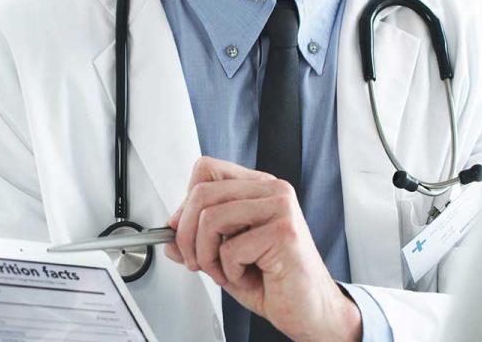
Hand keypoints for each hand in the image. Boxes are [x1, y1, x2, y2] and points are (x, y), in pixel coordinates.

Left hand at [164, 157, 361, 341]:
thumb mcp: (225, 256)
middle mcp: (271, 190)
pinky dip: (228, 270)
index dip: (185, 203)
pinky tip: (247, 275)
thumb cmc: (274, 282)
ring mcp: (280, 207)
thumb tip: (169, 232)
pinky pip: (230, 248)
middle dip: (185, 235)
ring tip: (222, 272)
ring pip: (210, 217)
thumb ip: (198, 240)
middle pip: (201, 192)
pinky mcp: (284, 231)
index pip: (206, 170)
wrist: (312, 312)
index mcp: (258, 186)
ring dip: (206, 255)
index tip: (182, 231)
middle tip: (195, 261)